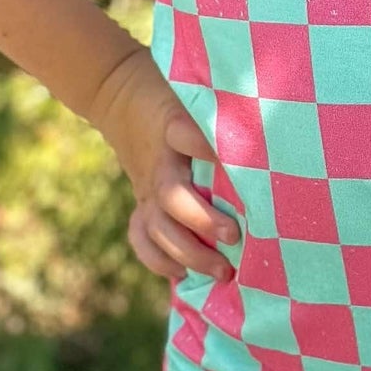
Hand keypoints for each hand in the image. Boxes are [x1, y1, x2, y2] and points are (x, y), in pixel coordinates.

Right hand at [90, 50, 239, 286]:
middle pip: (171, 199)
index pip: (187, 139)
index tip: (230, 163)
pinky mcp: (142, 204)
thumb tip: (250, 134)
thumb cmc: (169, 97)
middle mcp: (157, 167)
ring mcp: (145, 190)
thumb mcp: (189, 95)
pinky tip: (184, 275)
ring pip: (157, 229)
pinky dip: (159, 261)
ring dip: (188, 254)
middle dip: (202, 222)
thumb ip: (214, 113)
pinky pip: (141, 238)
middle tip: (235, 236)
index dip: (205, 148)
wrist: (120, 96)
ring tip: (222, 271)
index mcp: (171, 134)